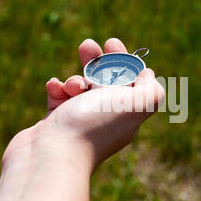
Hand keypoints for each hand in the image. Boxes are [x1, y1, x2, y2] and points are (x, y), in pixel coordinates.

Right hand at [0, 38, 163, 200]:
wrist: (49, 156)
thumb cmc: (92, 126)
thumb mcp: (134, 106)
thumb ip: (151, 91)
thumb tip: (149, 78)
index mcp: (127, 115)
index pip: (131, 82)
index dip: (124, 61)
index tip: (112, 44)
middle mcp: (106, 119)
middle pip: (106, 81)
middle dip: (97, 61)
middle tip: (88, 45)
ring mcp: (80, 122)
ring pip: (81, 88)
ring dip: (76, 79)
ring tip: (73, 86)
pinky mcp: (56, 124)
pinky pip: (59, 98)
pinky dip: (57, 88)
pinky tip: (55, 89)